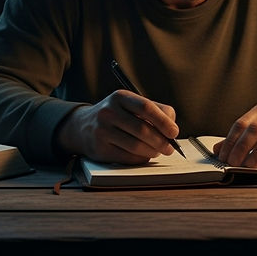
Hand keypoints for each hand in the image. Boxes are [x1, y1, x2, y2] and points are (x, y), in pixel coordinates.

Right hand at [55, 90, 179, 163]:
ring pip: (136, 146)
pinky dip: (141, 158)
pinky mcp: (100, 149)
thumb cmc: (117, 115)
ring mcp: (102, 131)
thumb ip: (155, 111)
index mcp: (120, 97)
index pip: (146, 107)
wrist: (82, 126)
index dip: (163, 121)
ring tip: (158, 151)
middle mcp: (108, 112)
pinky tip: (144, 155)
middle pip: (142, 129)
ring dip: (152, 151)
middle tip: (170, 148)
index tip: (174, 132)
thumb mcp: (131, 105)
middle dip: (161, 141)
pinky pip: (127, 157)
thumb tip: (172, 128)